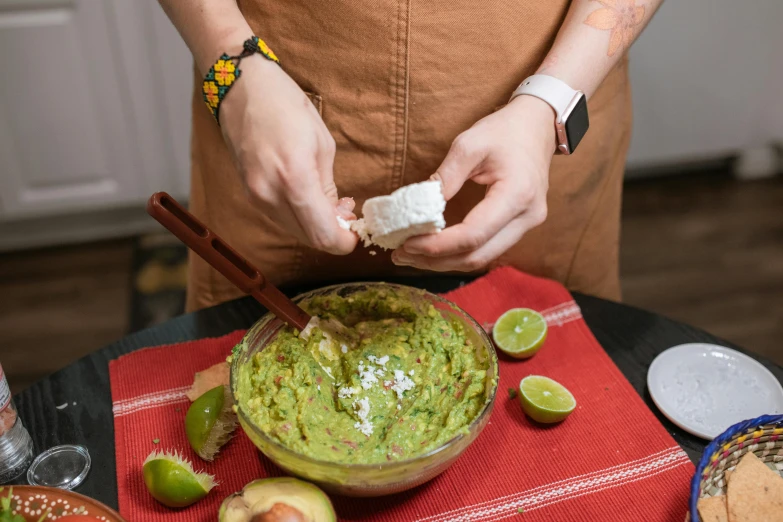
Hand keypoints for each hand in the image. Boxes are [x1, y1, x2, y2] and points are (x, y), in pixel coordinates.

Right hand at [219, 55, 356, 253]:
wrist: (242, 87)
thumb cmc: (286, 106)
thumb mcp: (322, 145)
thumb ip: (329, 187)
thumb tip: (338, 216)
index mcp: (295, 180)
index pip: (322, 235)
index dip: (342, 243)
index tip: (354, 235)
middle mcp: (270, 195)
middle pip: (308, 238)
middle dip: (331, 234)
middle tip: (345, 214)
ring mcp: (255, 196)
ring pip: (293, 231)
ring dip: (314, 225)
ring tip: (329, 201)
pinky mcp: (249, 193)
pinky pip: (280, 217)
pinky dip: (298, 216)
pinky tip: (307, 196)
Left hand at [392, 95, 555, 270]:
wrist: (536, 127)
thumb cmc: (504, 131)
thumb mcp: (469, 144)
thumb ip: (445, 177)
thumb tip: (419, 208)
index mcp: (517, 194)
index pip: (473, 234)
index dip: (438, 245)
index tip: (407, 243)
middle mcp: (527, 217)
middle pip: (478, 256)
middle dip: (436, 260)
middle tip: (401, 255)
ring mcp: (527, 225)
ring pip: (482, 258)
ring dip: (445, 261)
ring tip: (411, 255)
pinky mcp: (519, 227)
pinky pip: (486, 249)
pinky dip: (458, 253)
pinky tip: (434, 248)